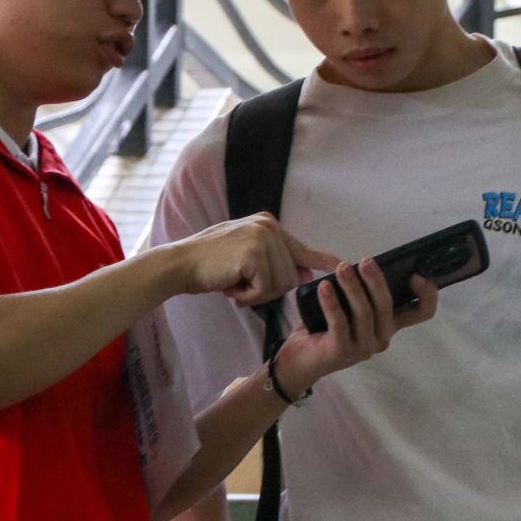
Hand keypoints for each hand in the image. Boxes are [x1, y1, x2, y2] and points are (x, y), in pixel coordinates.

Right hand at [164, 213, 338, 306]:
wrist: (179, 264)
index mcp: (267, 224)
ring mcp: (262, 237)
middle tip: (240, 285)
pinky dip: (248, 296)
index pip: (302, 247)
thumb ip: (273, 261)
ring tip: (233, 283)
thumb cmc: (209, 265)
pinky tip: (230, 286)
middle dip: (267, 289)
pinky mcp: (254, 254)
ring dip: (256, 294)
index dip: (322, 259)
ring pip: (280, 284)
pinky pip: (265, 289)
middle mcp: (268, 226)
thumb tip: (306, 274)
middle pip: (291, 274)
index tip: (341, 265)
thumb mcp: (245, 257)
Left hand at [275, 260, 438, 392]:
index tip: (417, 274)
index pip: (421, 312)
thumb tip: (364, 264)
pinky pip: (339, 322)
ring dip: (352, 287)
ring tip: (341, 268)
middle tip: (365, 262)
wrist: (299, 360)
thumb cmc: (324, 328)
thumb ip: (361, 292)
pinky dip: (332, 302)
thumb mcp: (348, 307)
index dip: (427, 294)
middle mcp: (381, 338)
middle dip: (376, 281)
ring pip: (364, 313)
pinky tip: (324, 287)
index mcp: (388, 325)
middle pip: (387, 306)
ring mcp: (362, 348)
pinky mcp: (341, 352)